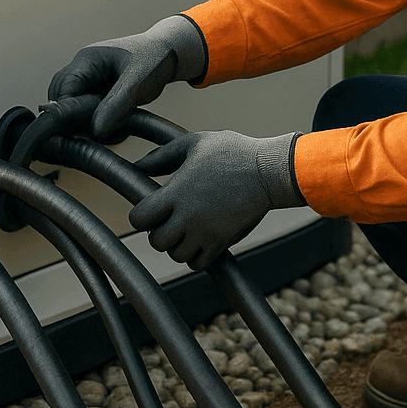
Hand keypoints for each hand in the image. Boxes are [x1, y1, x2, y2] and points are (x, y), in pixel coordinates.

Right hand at [49, 15, 206, 137]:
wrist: (170, 53)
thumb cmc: (155, 58)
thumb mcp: (138, 83)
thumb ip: (117, 105)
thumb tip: (95, 130)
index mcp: (87, 59)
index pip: (63, 89)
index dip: (68, 112)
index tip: (80, 130)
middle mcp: (83, 69)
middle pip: (60, 98)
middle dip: (75, 117)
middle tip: (97, 132)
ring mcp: (88, 80)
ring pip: (72, 106)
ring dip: (86, 121)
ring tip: (112, 128)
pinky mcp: (96, 91)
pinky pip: (86, 110)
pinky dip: (97, 121)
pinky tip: (116, 126)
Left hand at [128, 129, 303, 270]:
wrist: (269, 171)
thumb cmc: (232, 153)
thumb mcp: (193, 144)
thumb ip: (162, 156)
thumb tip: (137, 164)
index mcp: (176, 192)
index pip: (139, 219)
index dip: (141, 215)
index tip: (150, 209)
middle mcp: (187, 216)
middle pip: (156, 241)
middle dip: (159, 231)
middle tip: (169, 220)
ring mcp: (205, 232)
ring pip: (176, 255)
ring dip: (177, 245)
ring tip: (187, 229)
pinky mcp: (221, 242)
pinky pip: (197, 263)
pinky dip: (195, 256)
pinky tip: (200, 239)